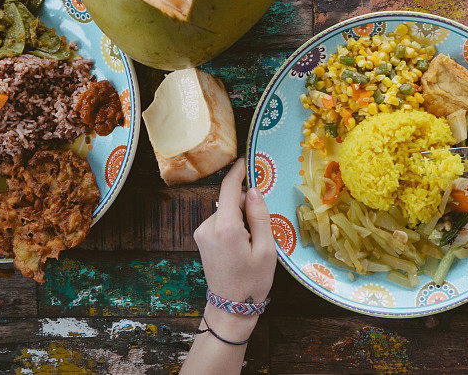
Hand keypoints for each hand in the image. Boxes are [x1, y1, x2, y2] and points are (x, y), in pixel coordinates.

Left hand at [193, 158, 276, 336]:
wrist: (231, 307)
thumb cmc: (253, 281)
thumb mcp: (266, 249)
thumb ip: (259, 216)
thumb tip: (253, 190)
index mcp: (225, 227)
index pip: (229, 189)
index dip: (238, 172)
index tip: (246, 160)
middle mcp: (208, 226)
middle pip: (230, 201)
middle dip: (246, 205)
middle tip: (262, 227)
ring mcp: (202, 233)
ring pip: (226, 211)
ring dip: (240, 217)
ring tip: (253, 241)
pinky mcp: (201, 239)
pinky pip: (220, 221)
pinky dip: (233, 225)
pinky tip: (242, 244)